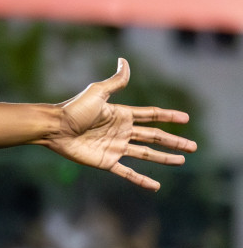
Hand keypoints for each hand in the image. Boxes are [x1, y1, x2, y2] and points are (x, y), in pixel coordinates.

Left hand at [43, 59, 194, 189]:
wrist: (54, 128)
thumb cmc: (73, 109)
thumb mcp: (97, 92)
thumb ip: (115, 81)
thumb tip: (124, 60)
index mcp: (122, 114)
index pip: (151, 115)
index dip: (169, 116)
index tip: (186, 118)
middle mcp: (122, 131)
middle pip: (154, 137)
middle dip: (174, 141)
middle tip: (193, 146)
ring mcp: (115, 147)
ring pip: (146, 154)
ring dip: (164, 158)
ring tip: (181, 160)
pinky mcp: (106, 161)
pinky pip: (127, 172)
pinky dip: (141, 180)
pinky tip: (155, 186)